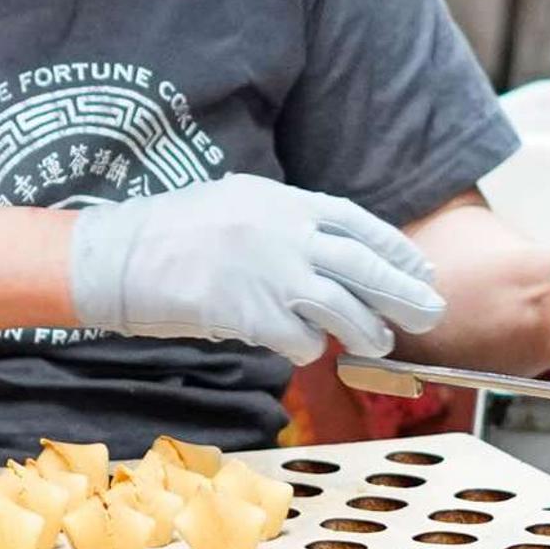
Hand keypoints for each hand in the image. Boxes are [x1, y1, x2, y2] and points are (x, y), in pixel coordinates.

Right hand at [68, 175, 445, 364]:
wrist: (117, 256)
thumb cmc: (169, 233)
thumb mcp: (234, 205)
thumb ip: (282, 223)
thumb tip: (326, 253)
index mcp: (282, 201)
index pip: (357, 223)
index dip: (395, 250)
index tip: (420, 270)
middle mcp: (284, 233)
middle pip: (365, 266)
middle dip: (404, 293)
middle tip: (432, 314)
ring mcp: (269, 274)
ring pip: (344, 309)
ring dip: (367, 331)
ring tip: (379, 345)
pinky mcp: (251, 314)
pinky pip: (302, 340)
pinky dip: (307, 348)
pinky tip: (299, 348)